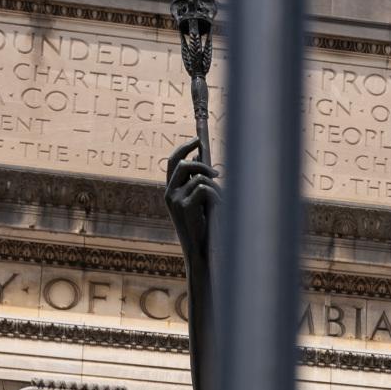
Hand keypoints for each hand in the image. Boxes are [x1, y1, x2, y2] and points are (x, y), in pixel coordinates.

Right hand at [165, 140, 217, 257]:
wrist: (200, 250)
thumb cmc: (202, 226)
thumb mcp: (198, 200)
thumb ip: (196, 181)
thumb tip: (198, 158)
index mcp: (171, 190)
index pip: (173, 161)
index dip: (184, 148)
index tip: (197, 139)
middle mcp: (169, 194)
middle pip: (182, 164)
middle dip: (201, 163)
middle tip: (217, 172)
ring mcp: (175, 200)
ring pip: (198, 178)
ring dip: (214, 185)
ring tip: (221, 197)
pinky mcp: (184, 207)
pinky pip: (203, 189)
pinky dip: (216, 194)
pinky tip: (219, 206)